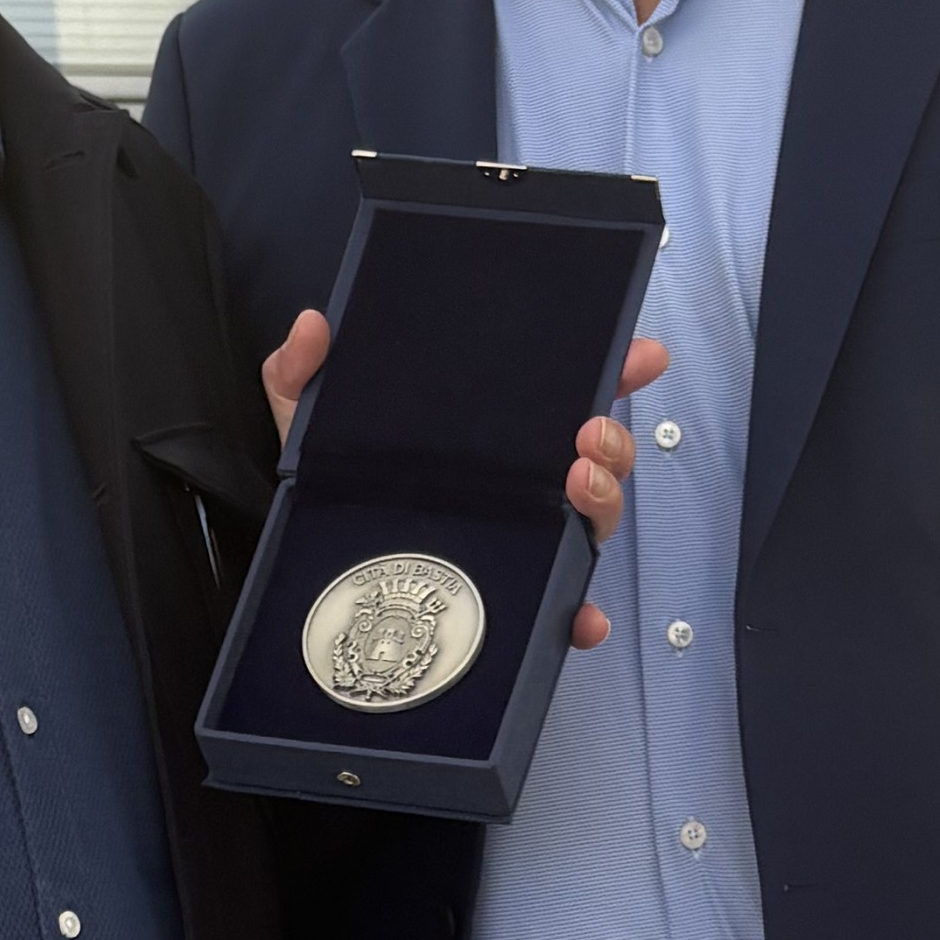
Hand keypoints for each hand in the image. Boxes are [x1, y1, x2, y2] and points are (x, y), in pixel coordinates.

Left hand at [261, 316, 673, 651]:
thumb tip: (311, 325)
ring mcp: (519, 543)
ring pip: (590, 524)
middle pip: (593, 459)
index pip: (560, 398)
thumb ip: (302, 372)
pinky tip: (580, 614)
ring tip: (580, 484)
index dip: (611, 372)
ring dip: (604, 503)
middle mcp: (515, 488)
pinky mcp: (510, 601)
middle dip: (614, 440)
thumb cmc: (329, 497)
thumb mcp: (309, 425)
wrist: (314, 584)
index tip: (637, 354)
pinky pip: (559, 611)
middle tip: (592, 431)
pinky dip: (578, 614)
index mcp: (488, 438)